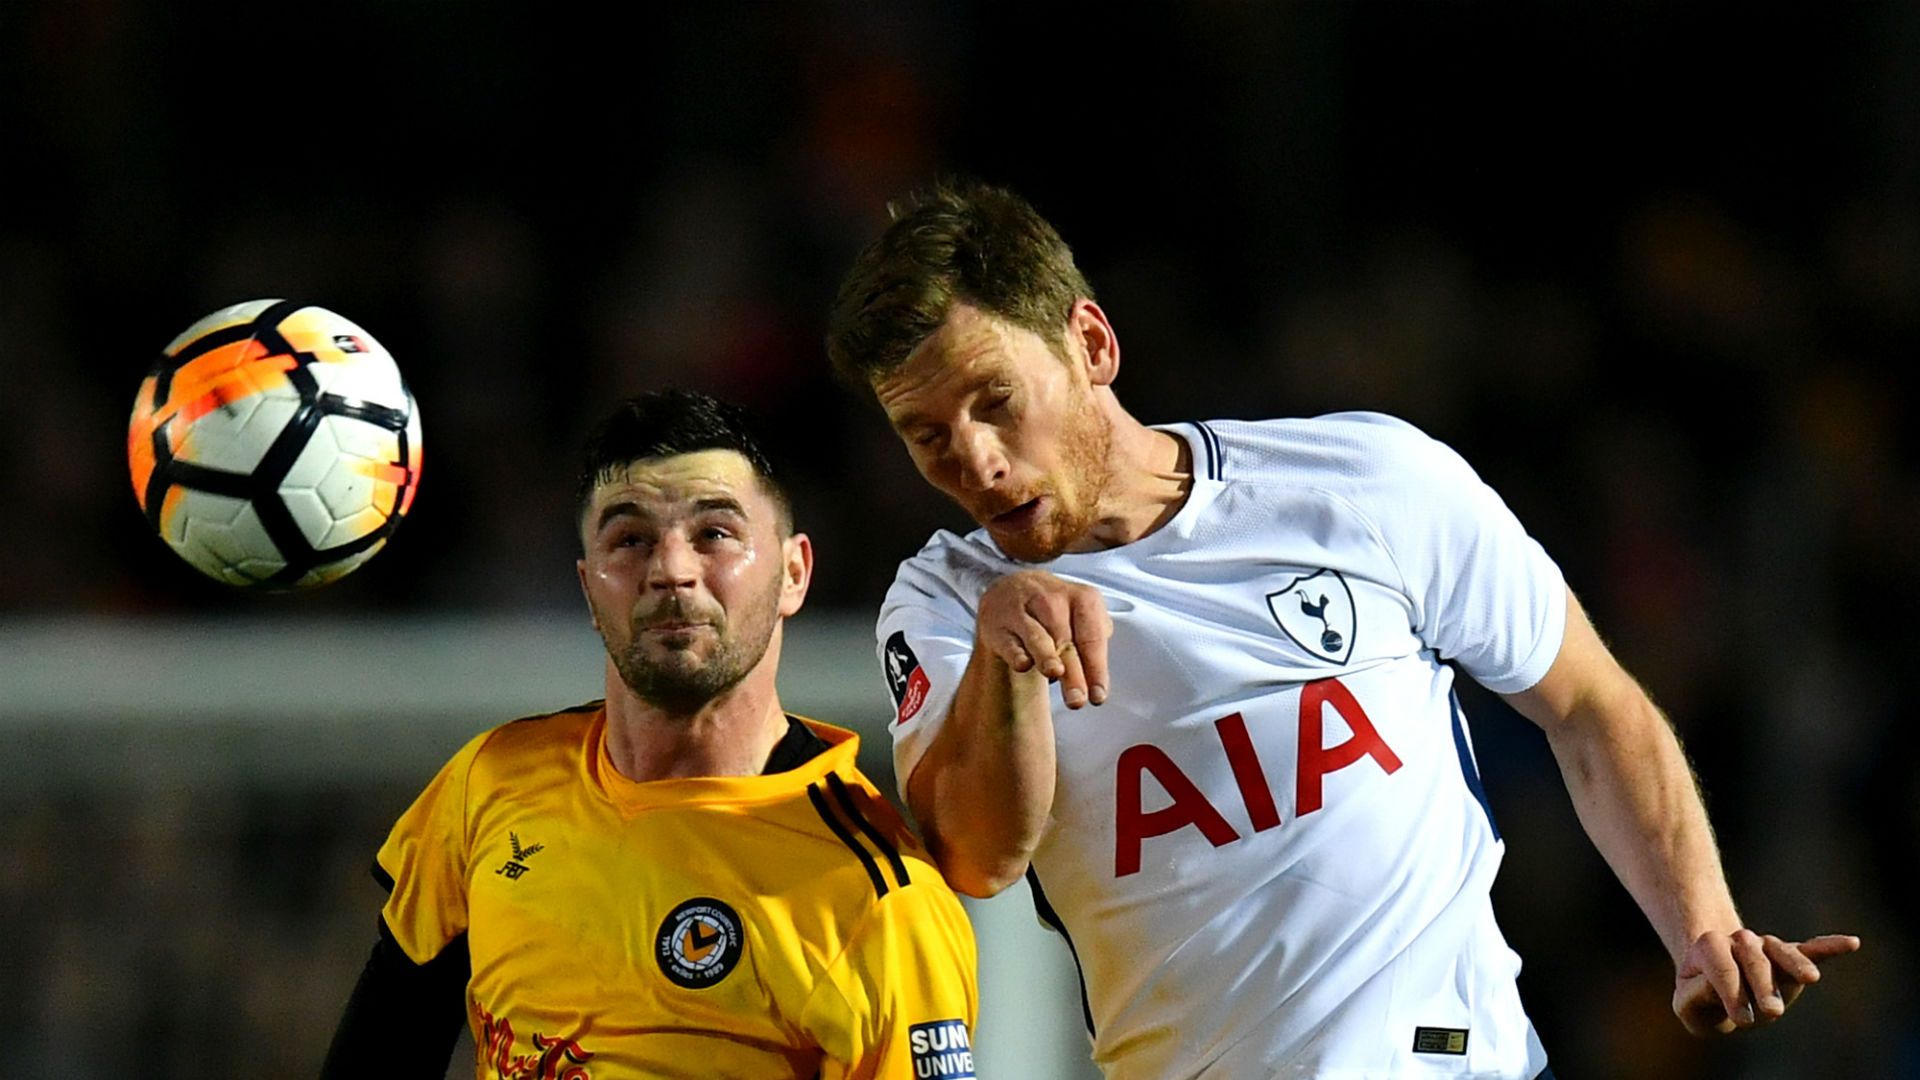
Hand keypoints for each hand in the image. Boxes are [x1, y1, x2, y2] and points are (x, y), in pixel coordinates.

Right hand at [976, 571, 1112, 708]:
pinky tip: (1023, 664)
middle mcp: (1052, 601)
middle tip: (1078, 700)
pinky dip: (1016, 653)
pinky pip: (1009, 642)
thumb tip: (1097, 678)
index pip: (1093, 638)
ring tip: (1055, 673)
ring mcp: (1022, 611)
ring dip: (1047, 656)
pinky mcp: (997, 625)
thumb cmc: (1055, 611)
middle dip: (1074, 673)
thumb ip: (1094, 644)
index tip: (1098, 696)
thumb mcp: (1082, 618)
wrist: (1012, 588)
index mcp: (1083, 599)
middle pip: (1067, 643)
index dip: (1097, 669)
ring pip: (1037, 637)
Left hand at [1672, 928, 1860, 1035]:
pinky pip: (1811, 949)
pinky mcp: (1790, 957)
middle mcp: (1738, 941)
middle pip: (1752, 954)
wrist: (1713, 985)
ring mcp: (1766, 948)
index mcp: (1709, 948)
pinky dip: (1829, 947)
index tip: (1741, 1020)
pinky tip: (1851, 943)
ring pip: (1780, 950)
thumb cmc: (1701, 1001)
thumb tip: (1717, 989)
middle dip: (1762, 982)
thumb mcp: (1687, 1005)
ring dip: (1794, 964)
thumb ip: (1696, 997)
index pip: (1721, 964)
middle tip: (1772, 1012)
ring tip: (1811, 979)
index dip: (1731, 991)